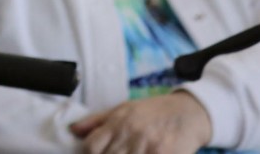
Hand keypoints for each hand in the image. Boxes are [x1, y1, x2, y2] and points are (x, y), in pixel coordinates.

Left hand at [70, 92, 211, 153]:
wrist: (188, 113)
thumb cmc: (151, 112)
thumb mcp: (122, 109)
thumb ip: (96, 121)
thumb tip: (72, 129)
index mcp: (118, 122)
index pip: (91, 147)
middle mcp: (131, 134)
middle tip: (114, 153)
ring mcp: (149, 146)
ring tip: (128, 153)